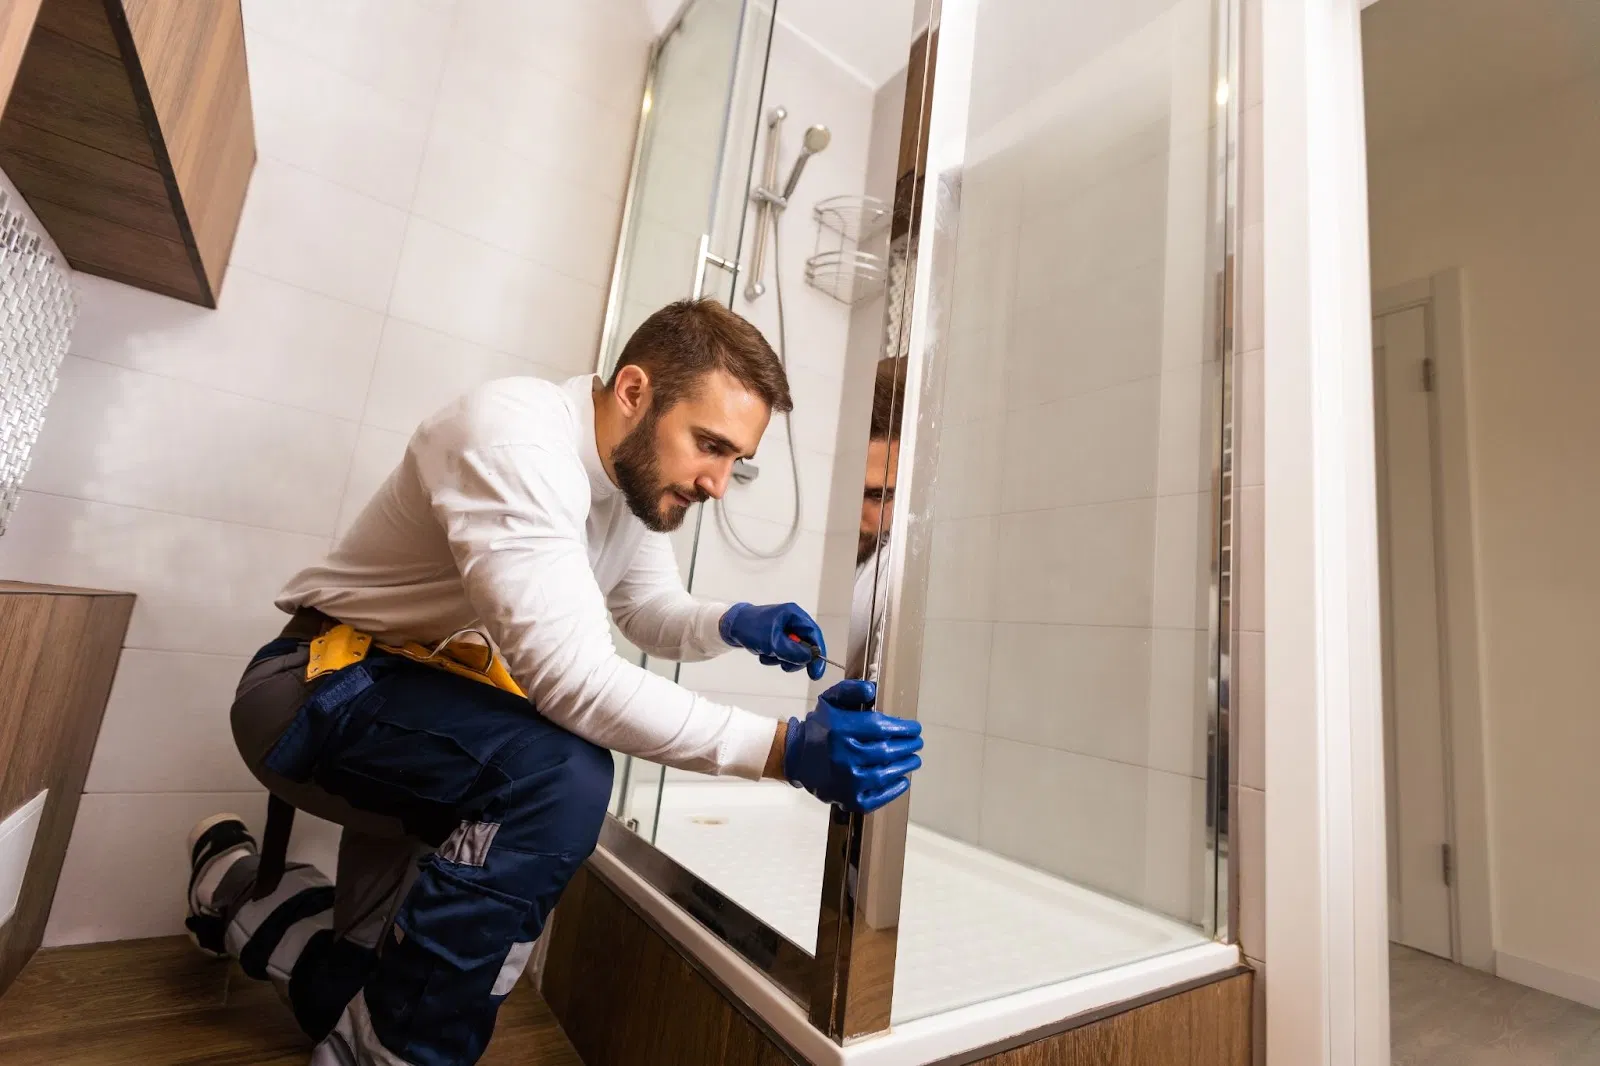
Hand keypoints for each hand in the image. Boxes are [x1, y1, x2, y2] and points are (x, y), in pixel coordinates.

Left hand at [719, 602, 827, 680]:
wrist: (729, 626)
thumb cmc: (751, 629)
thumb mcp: (773, 642)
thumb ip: (792, 652)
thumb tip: (810, 659)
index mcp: (794, 615)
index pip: (814, 635)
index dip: (817, 654)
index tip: (815, 672)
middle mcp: (792, 621)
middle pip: (805, 645)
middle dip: (794, 658)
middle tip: (784, 665)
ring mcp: (784, 630)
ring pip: (792, 652)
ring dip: (780, 658)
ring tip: (766, 654)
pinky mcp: (775, 637)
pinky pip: (781, 653)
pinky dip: (773, 656)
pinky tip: (761, 652)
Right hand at [784, 680, 922, 813]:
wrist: (795, 756)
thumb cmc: (819, 727)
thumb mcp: (831, 700)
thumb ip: (851, 690)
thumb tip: (872, 690)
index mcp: (841, 729)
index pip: (881, 728)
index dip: (903, 728)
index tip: (915, 729)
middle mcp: (844, 756)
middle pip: (886, 751)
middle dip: (907, 746)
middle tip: (917, 744)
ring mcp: (846, 781)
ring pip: (884, 774)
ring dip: (904, 767)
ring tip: (914, 760)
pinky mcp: (846, 799)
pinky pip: (875, 798)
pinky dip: (892, 791)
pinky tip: (902, 781)